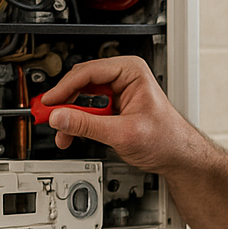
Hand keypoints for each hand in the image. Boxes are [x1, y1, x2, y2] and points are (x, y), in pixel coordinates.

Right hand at [41, 56, 202, 172]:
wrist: (179, 157)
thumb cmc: (168, 140)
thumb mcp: (122, 133)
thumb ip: (87, 125)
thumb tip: (60, 116)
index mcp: (131, 71)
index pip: (88, 73)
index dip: (64, 88)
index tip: (48, 103)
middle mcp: (123, 77)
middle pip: (80, 83)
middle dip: (64, 103)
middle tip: (47, 116)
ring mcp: (117, 92)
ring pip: (81, 98)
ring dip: (69, 116)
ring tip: (62, 133)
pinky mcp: (113, 107)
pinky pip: (88, 111)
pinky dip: (77, 123)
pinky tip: (71, 135)